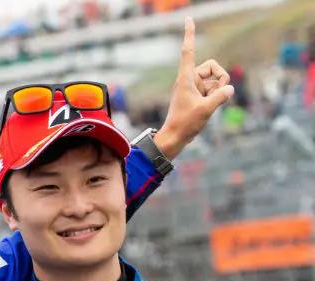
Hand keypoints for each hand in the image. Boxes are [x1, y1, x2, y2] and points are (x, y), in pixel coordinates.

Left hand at [154, 17, 234, 160]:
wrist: (175, 137)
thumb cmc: (185, 123)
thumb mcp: (206, 109)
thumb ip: (221, 97)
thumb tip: (230, 89)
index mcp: (186, 78)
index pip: (188, 51)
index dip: (190, 35)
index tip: (188, 18)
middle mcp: (189, 80)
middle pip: (212, 67)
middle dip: (221, 77)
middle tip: (218, 93)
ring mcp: (193, 88)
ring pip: (215, 80)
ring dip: (218, 90)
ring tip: (207, 105)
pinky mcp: (197, 95)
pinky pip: (213, 90)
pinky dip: (216, 96)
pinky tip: (207, 108)